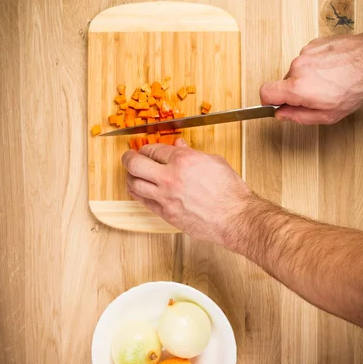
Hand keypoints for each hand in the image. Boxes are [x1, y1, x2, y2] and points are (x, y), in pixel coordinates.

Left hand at [121, 139, 252, 243]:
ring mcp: (166, 197)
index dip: (147, 148)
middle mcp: (170, 177)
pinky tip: (139, 191)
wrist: (234, 217)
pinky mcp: (166, 213)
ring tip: (131, 175)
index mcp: (183, 160)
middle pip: (135, 164)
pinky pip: (144, 202)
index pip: (153, 150)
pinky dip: (138, 194)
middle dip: (128, 158)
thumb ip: (192, 153)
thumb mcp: (214, 161)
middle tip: (127, 157)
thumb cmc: (229, 191)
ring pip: (134, 184)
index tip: (146, 150)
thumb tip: (179, 146)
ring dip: (130, 178)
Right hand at [260, 32, 362, 124]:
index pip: (265, 92)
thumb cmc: (357, 86)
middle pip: (284, 83)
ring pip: (297, 71)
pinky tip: (331, 70)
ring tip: (329, 81)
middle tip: (316, 97)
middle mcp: (298, 67)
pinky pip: (307, 59)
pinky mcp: (314, 44)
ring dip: (308, 78)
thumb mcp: (328, 115)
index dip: (268, 101)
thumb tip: (282, 115)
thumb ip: (299, 117)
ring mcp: (305, 53)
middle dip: (296, 92)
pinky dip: (316, 66)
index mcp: (298, 87)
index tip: (275, 105)